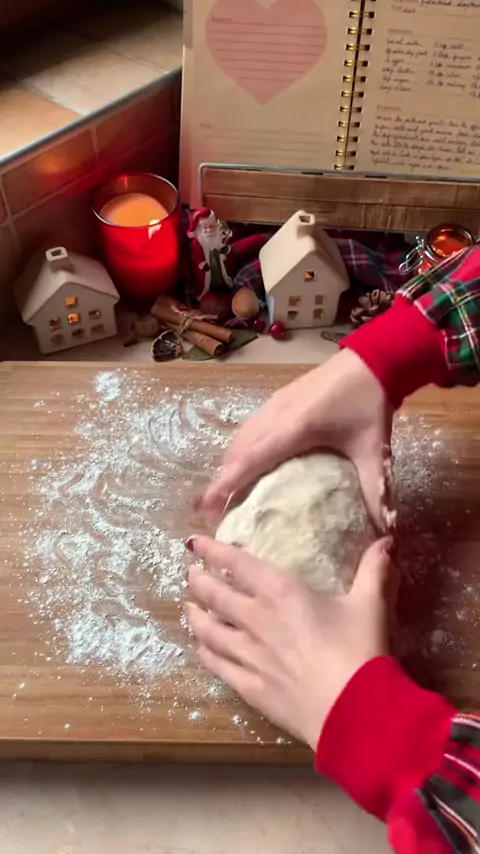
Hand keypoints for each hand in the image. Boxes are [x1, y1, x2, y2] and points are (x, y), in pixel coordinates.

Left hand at [187, 535, 395, 749]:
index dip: (212, 551)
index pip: (236, 564)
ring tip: (188, 606)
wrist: (353, 712)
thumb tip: (387, 539)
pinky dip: (205, 651)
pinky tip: (201, 647)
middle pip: (214, 595)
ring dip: (194, 615)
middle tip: (189, 573)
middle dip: (197, 581)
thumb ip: (374, 569)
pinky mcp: (248, 687)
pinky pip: (217, 664)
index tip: (194, 543)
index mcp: (281, 592)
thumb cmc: (360, 651)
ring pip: (208, 630)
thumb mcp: (370, 603)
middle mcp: (256, 619)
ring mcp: (248, 655)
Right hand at [199, 348, 391, 530]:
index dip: (226, 484)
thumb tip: (381, 533)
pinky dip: (240, 450)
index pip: (251, 460)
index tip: (206, 507)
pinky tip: (246, 465)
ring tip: (226, 494)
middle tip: (214, 513)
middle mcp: (275, 416)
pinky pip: (248, 428)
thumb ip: (375, 491)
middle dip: (222, 482)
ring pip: (240, 439)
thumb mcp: (374, 451)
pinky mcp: (276, 399)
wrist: (371, 359)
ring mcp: (272, 405)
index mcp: (294, 429)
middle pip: (237, 452)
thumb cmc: (370, 403)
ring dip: (229, 465)